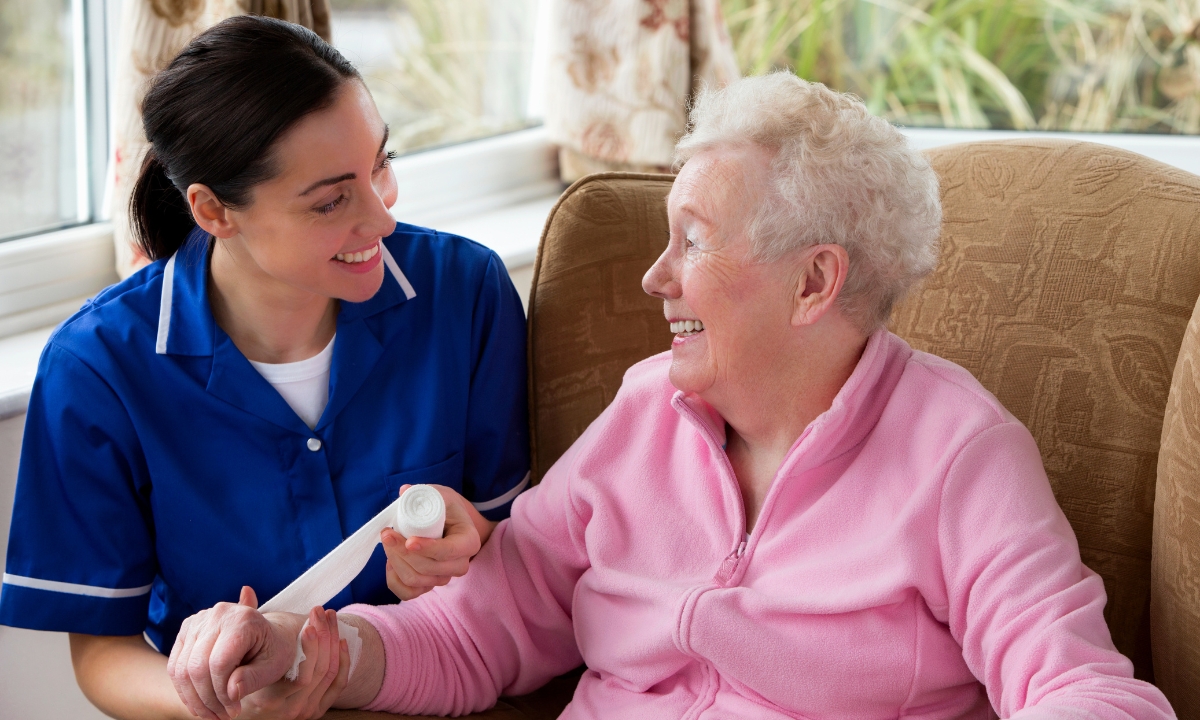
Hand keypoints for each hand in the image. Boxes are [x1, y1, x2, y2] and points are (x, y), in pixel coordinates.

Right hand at [168, 586, 348, 719]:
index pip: (219, 663)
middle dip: (207, 699)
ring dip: (194, 699)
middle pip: (196, 667)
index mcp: (243, 620)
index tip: (234, 710)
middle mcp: (218, 614)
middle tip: (222, 717)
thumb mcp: (273, 667)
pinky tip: (201, 705)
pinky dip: (185, 690)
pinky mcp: (187, 629)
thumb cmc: (275, 651)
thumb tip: (230, 693)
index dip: (222, 693)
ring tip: (212, 714)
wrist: (270, 634)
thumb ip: (252, 679)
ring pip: (182, 669)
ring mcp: (198, 620)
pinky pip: (175, 666)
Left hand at [381, 484, 497, 599]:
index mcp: (469, 541)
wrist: (449, 524)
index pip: (449, 551)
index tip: (408, 541)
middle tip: (387, 533)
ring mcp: (444, 578)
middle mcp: (460, 564)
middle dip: (402, 553)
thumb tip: (404, 491)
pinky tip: (391, 562)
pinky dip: (394, 580)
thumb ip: (424, 492)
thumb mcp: (440, 495)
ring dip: (396, 562)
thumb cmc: (446, 508)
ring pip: (416, 580)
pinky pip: (408, 593)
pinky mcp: (429, 585)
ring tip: (388, 542)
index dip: (428, 549)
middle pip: (429, 568)